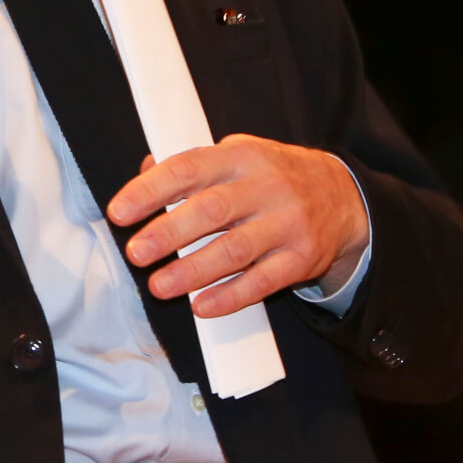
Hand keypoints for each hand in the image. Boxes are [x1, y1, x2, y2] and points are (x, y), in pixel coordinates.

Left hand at [107, 134, 369, 318]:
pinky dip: (230, 296)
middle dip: (168, 233)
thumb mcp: (236, 156)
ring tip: (158, 286)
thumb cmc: (271, 176)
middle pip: (211, 211)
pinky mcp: (302, 258)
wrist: (343, 196)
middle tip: (135, 252)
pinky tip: (201, 306)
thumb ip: (191, 164)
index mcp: (240, 157)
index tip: (119, 212)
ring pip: (235, 250)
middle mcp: (265, 187)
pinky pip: (263, 281)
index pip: (188, 168)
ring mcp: (287, 223)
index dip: (150, 191)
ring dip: (193, 271)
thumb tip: (145, 171)